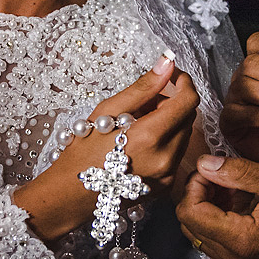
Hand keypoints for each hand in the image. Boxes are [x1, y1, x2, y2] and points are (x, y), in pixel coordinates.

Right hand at [14, 55, 197, 239]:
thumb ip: (143, 87)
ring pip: (183, 136)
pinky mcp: (165, 186)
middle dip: (171, 103)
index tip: (172, 75)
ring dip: (168, 122)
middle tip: (142, 102)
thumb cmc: (82, 151)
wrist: (71, 195)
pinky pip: (176, 154)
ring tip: (137, 124)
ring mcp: (167, 176)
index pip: (188, 101)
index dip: (183, 82)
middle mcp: (165, 159)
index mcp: (150, 137)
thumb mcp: (107, 110)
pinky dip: (165, 142)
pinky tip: (140, 142)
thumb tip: (167, 63)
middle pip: (187, 118)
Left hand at [177, 155, 258, 258]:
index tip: (214, 168)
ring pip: (198, 233)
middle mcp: (232, 257)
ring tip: (230, 186)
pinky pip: (214, 239)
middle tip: (219, 175)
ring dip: (206, 206)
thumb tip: (205, 163)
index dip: (195, 185)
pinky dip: (217, 218)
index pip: (190, 212)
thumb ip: (240, 172)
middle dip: (197, 194)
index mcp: (240, 239)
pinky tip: (237, 201)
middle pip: (188, 224)